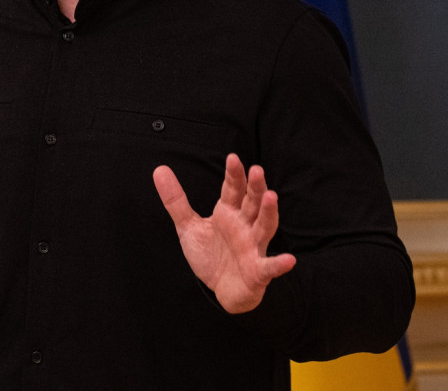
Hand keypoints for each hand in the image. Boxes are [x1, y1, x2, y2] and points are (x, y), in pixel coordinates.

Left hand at [153, 153, 296, 313]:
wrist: (222, 289)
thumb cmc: (212, 255)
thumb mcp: (188, 226)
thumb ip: (176, 200)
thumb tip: (159, 170)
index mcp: (229, 213)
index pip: (233, 189)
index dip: (234, 174)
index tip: (233, 158)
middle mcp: (245, 226)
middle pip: (252, 202)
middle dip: (255, 186)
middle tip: (256, 169)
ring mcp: (253, 247)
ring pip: (264, 226)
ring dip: (269, 213)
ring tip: (271, 197)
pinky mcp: (258, 271)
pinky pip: (270, 266)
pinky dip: (279, 264)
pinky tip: (289, 260)